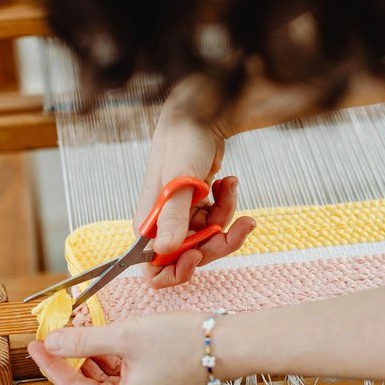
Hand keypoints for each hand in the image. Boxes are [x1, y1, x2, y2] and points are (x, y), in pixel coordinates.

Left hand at [28, 313, 210, 384]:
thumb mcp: (125, 337)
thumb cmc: (181, 342)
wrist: (226, 344)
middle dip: (71, 360)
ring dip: (91, 358)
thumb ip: (84, 342)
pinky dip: (110, 362)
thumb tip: (51, 342)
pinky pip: (122, 380)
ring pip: (105, 382)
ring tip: (78, 333)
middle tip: (54, 334)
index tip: (35, 344)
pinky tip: (103, 341)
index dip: (51, 364)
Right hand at [136, 81, 255, 288]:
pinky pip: (217, 223)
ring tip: (229, 187)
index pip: (153, 271)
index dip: (176, 272)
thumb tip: (162, 251)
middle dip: (216, 244)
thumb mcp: (180, 179)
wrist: (203, 113)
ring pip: (208, 241)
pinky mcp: (198, 208)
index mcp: (148, 224)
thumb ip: (172, 216)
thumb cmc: (184, 140)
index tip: (197, 257)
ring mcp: (181, 218)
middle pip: (189, 259)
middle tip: (237, 226)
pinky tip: (227, 181)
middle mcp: (162, 226)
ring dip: (225, 218)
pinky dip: (227, 205)